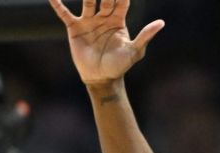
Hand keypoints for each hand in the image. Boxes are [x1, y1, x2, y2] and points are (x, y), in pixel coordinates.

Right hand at [48, 0, 163, 84]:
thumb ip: (146, 35)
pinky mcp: (75, 28)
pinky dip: (58, 5)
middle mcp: (103, 18)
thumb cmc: (120, 65)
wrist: (101, 78)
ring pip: (87, 2)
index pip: (121, 2)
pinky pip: (65, 14)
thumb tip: (161, 23)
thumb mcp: (134, 50)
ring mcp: (88, 21)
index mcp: (118, 21)